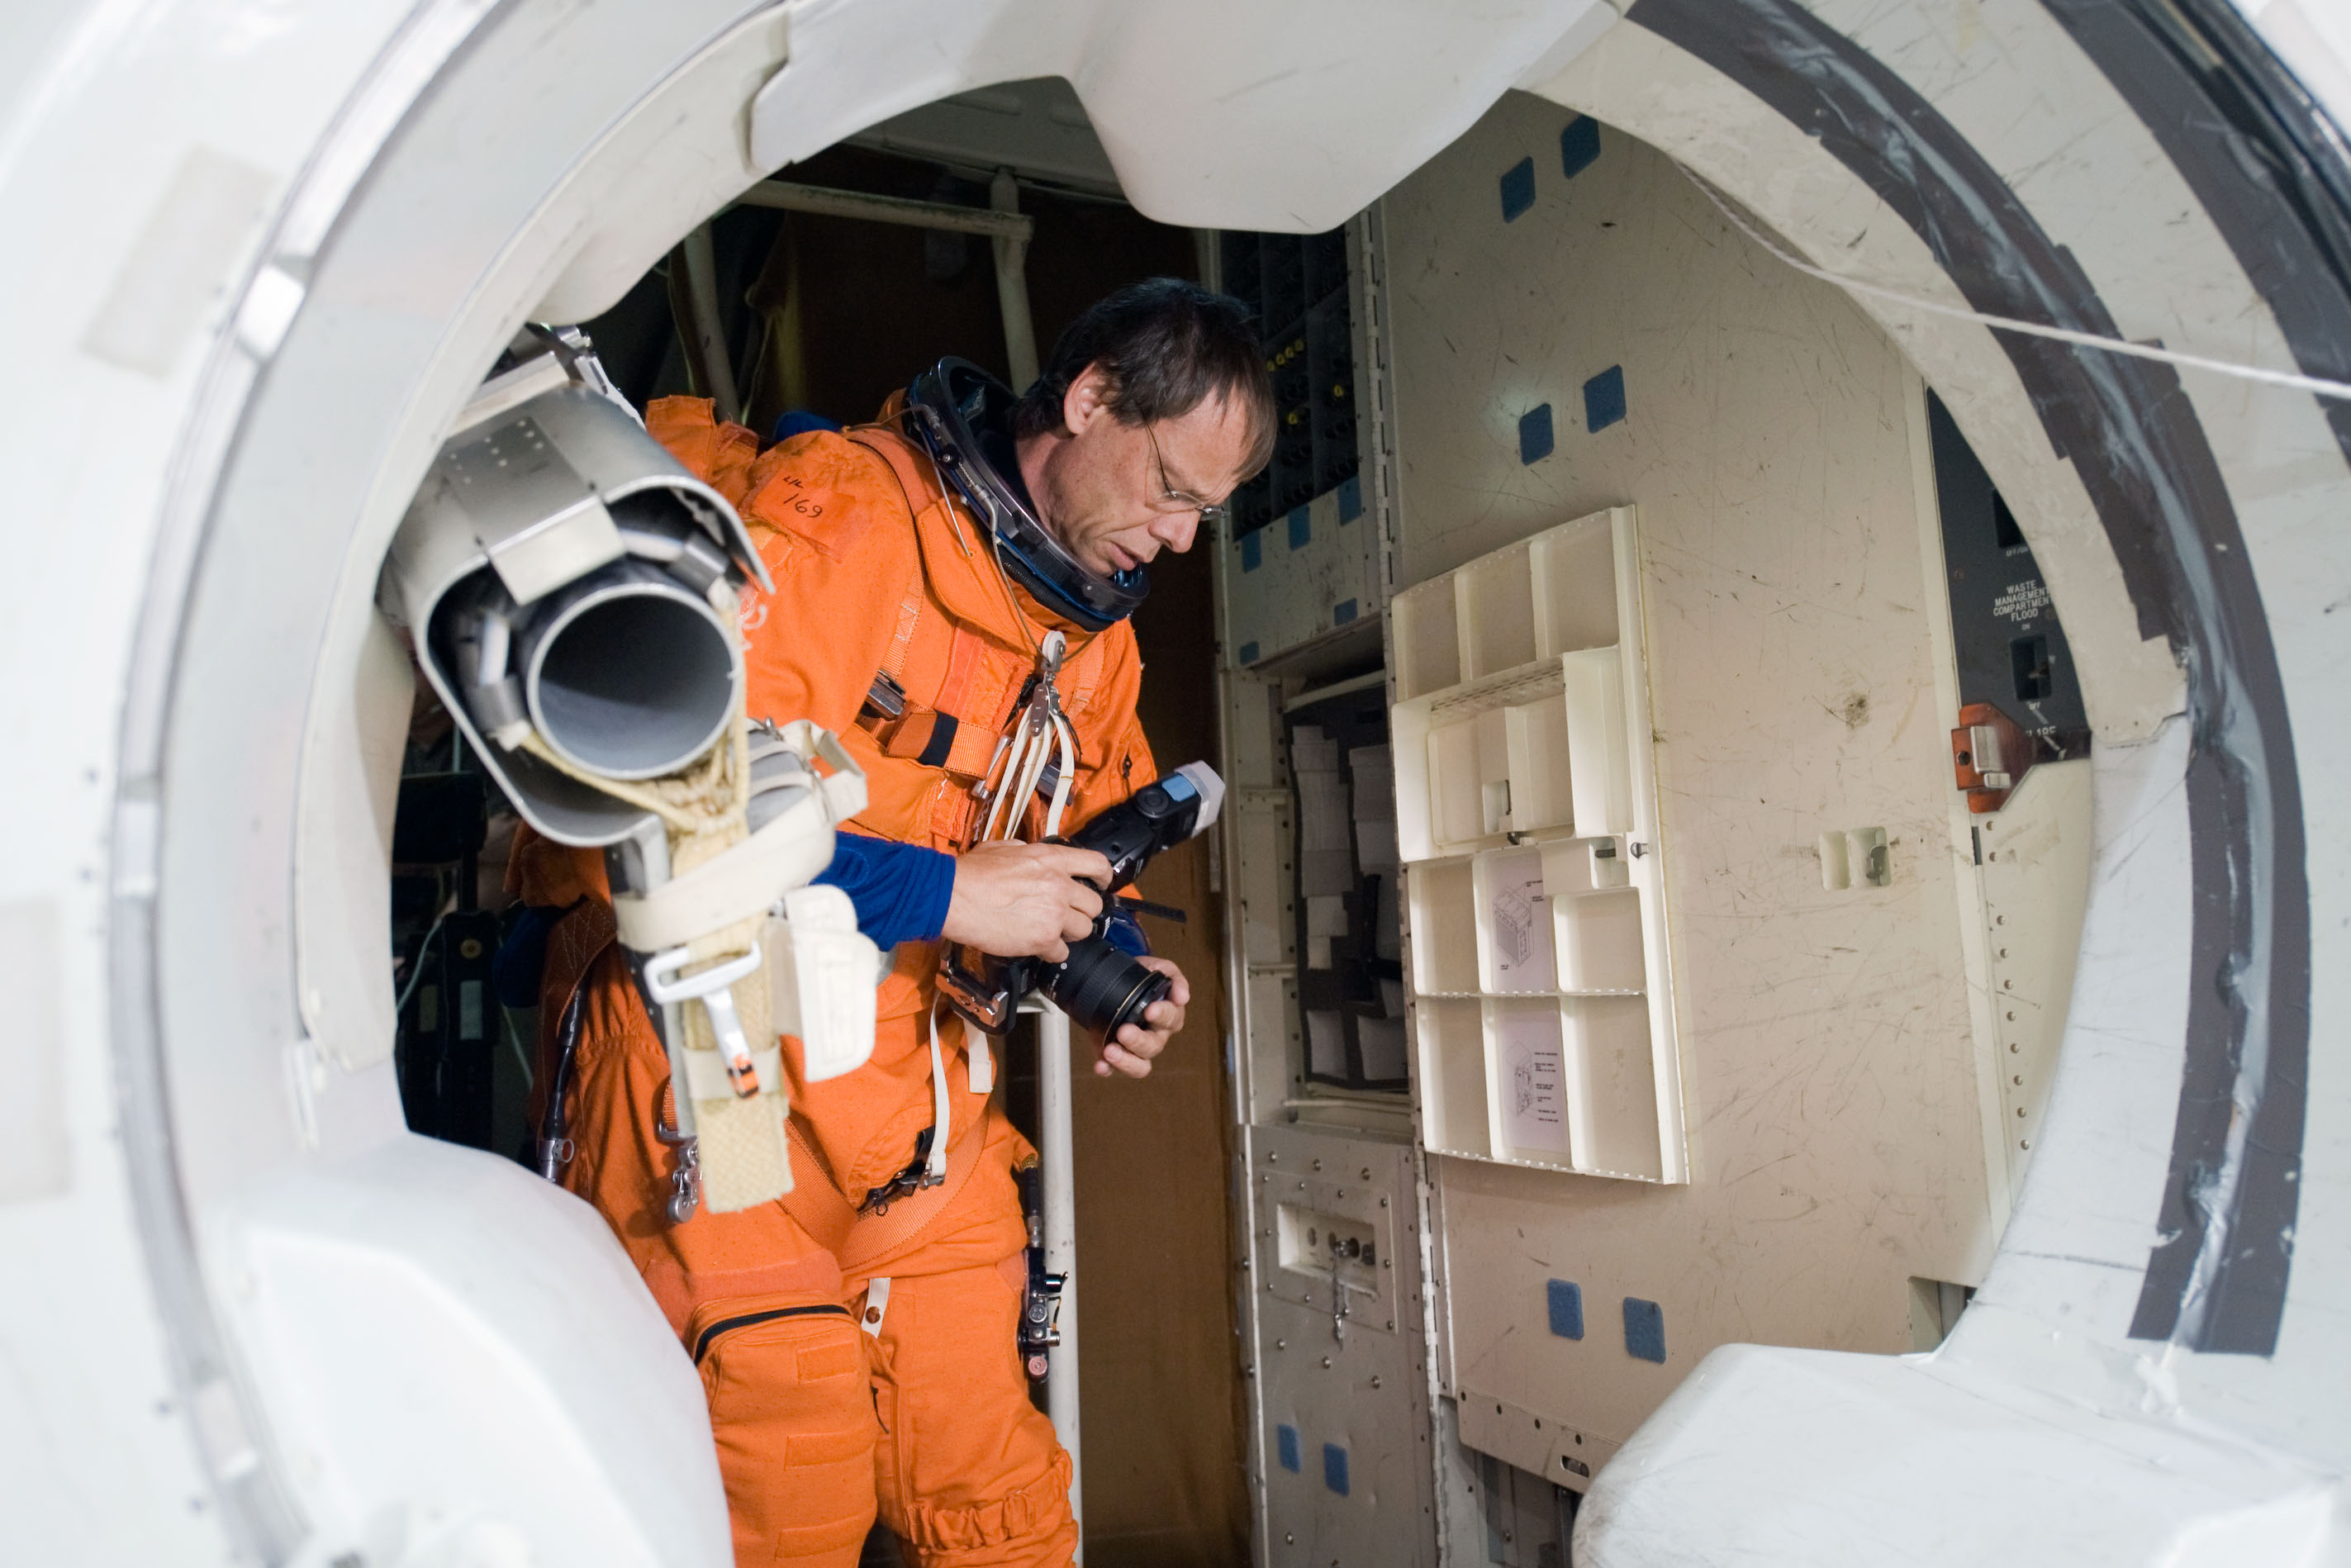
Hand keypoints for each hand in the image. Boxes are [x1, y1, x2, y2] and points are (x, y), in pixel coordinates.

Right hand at [941, 841, 1110, 962]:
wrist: (953, 896)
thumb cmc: (971, 873)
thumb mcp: (1005, 848)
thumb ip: (1029, 853)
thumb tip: (1035, 858)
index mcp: (1052, 859)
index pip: (1097, 864)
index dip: (1104, 877)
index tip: (1102, 884)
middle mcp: (1059, 885)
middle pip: (1094, 904)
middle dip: (1082, 911)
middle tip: (1068, 915)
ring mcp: (1054, 913)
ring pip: (1083, 930)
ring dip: (1069, 933)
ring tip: (1050, 931)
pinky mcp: (1043, 938)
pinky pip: (1062, 952)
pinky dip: (1052, 952)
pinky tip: (1038, 946)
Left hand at [1097, 956, 1186, 1077]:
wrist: (1114, 980)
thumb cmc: (1141, 976)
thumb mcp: (1159, 968)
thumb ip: (1173, 977)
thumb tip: (1183, 997)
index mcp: (1168, 1015)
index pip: (1171, 1018)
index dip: (1163, 1015)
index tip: (1150, 1010)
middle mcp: (1155, 1036)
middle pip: (1154, 1046)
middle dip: (1139, 1041)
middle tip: (1124, 1031)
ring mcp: (1136, 1049)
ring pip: (1140, 1065)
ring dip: (1126, 1061)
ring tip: (1110, 1051)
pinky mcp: (1117, 1054)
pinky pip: (1115, 1069)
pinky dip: (1107, 1069)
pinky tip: (1100, 1065)